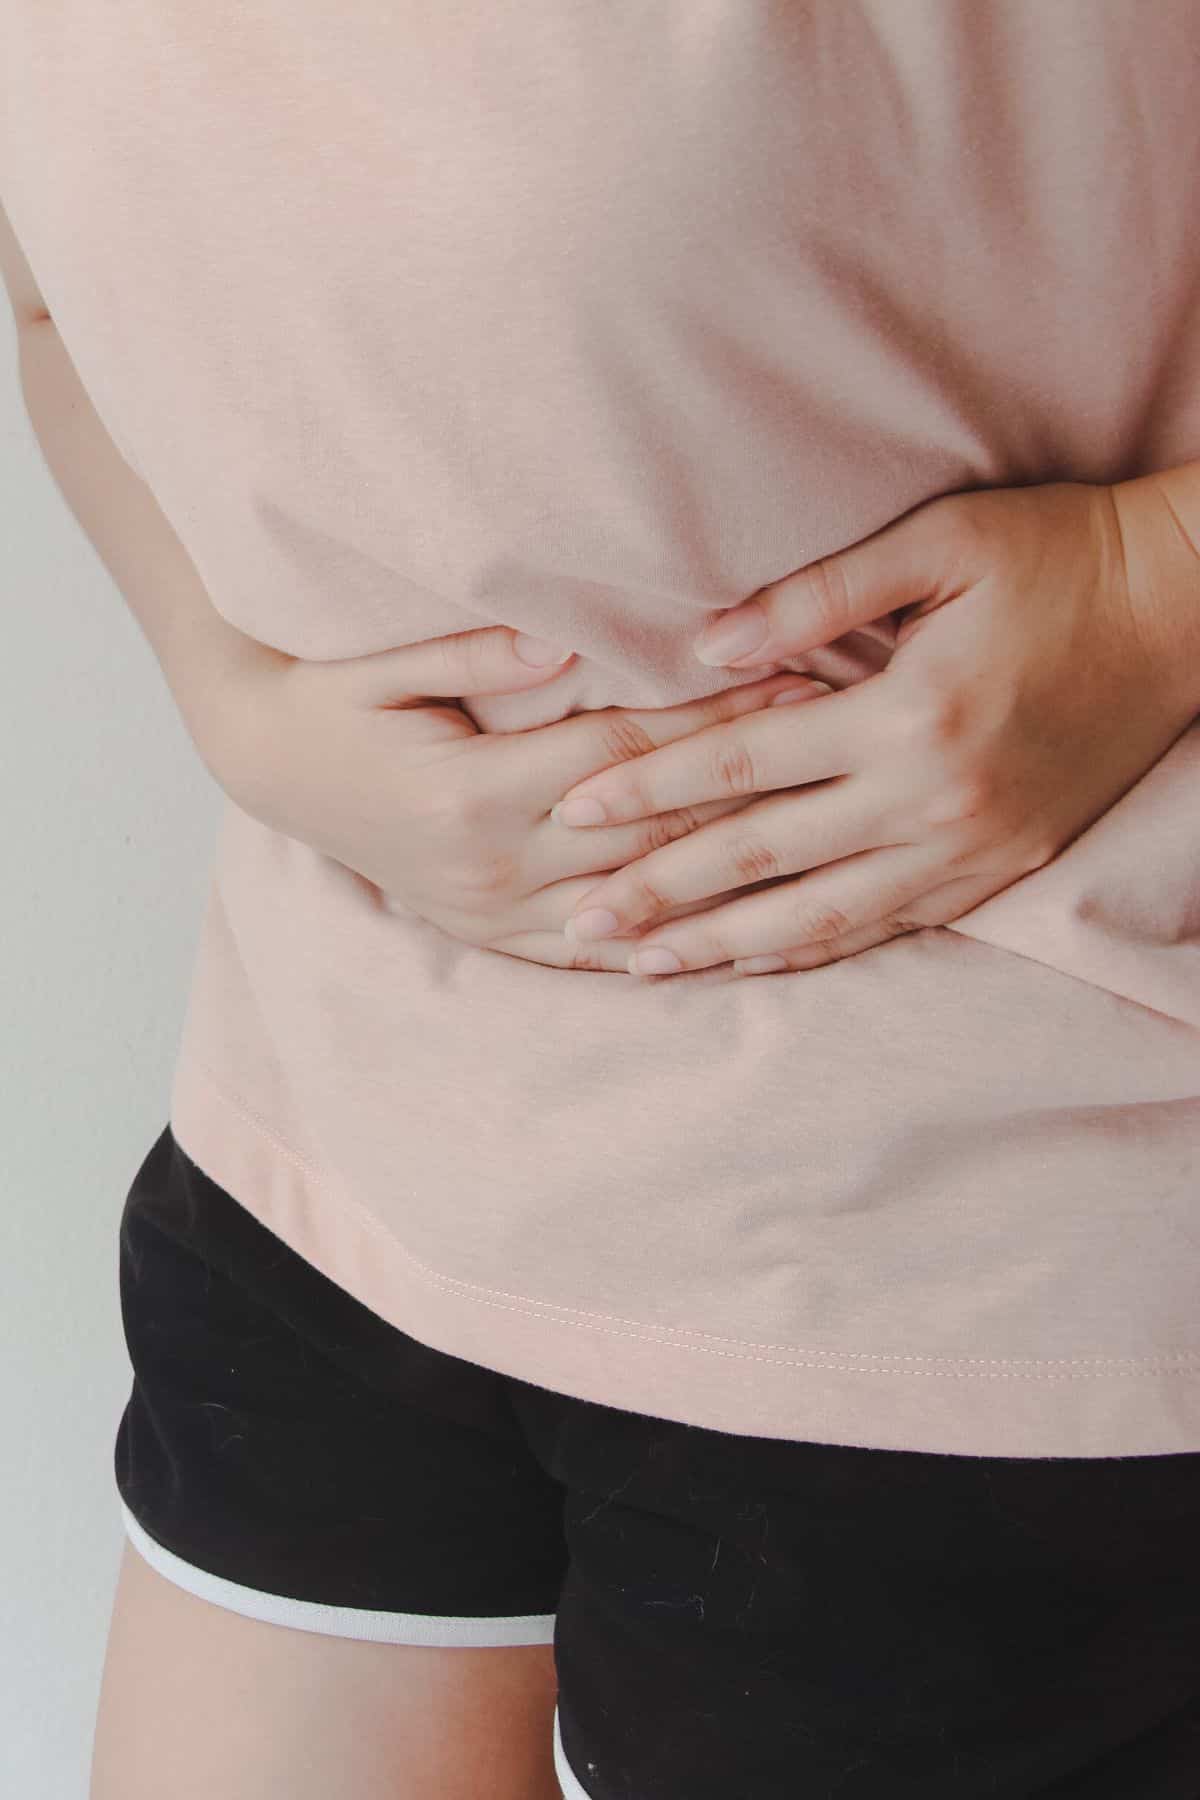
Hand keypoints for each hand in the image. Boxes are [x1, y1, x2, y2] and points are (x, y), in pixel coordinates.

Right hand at [212, 621, 821, 970]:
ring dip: (725, 877)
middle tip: (835, 759)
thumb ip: (471, 656)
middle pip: (647, 833)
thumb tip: (560, 644)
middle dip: (746, 793)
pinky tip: (732, 934)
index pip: (622, 755)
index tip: (791, 687)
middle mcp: (491, 866)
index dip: (712, 723)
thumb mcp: (380, 668)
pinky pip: (595, 954)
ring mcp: (493, 913)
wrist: (270, 768)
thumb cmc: (331, 700)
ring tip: (814, 847)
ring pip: (635, 906)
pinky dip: (665, 943)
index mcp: (471, 793)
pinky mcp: (491, 935)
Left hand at [548, 478, 1199, 976]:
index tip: (574, 808)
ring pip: (821, 915)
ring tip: (646, 967)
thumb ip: (816, 597)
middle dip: (663, 892)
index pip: (742, 761)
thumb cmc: (1058, 556)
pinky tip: (756, 961)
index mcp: (908, 714)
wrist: (1187, 612)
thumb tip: (704, 646)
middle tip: (581, 924)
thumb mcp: (941, 543)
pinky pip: (887, 926)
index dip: (650, 786)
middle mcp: (931, 799)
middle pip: (764, 857)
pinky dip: (814, 949)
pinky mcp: (996, 870)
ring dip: (725, 944)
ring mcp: (967, 848)